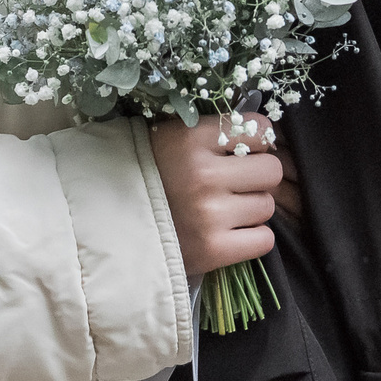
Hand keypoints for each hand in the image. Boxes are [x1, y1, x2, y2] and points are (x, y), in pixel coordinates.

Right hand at [151, 112, 297, 277]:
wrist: (108, 226)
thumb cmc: (146, 175)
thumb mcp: (172, 137)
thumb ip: (214, 132)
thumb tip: (264, 134)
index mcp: (192, 139)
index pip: (260, 129)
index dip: (257, 141)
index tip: (244, 150)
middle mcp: (204, 175)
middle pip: (271, 170)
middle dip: (259, 177)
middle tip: (237, 184)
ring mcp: (209, 215)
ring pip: (268, 206)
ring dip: (252, 209)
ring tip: (225, 210)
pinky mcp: (213, 250)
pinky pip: (263, 240)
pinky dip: (252, 238)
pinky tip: (229, 232)